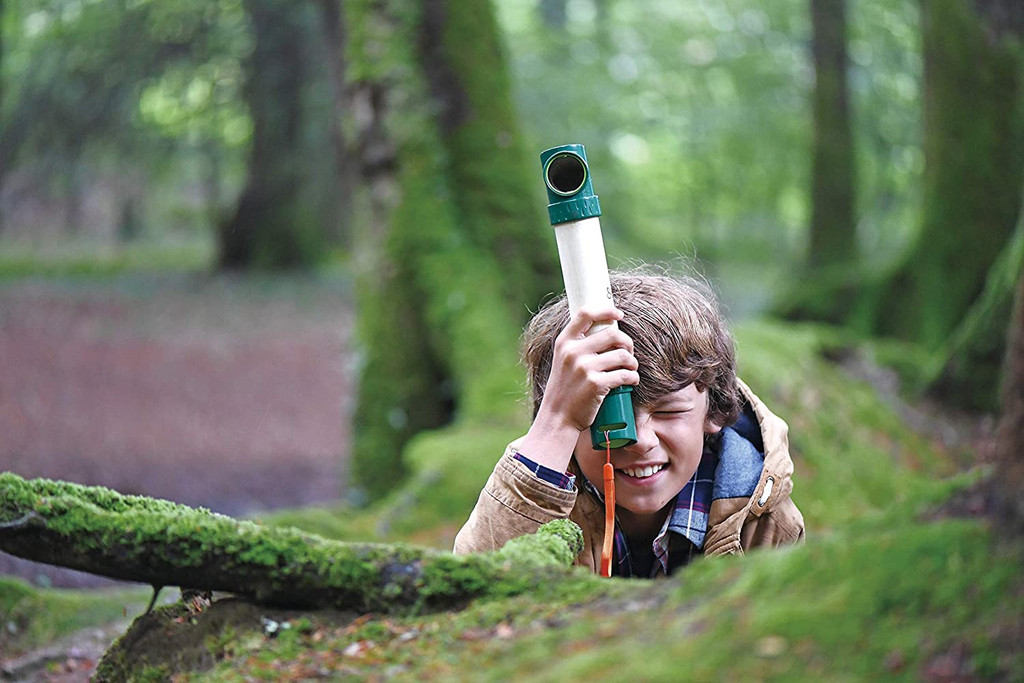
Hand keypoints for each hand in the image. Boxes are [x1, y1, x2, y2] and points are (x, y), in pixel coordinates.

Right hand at [517, 306, 638, 469]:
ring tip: (630, 369)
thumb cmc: (565, 388)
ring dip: (632, 363)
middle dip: (627, 343)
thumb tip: (607, 330)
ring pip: (623, 355)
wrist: (558, 417)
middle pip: (612, 334)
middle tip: (628, 353)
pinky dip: (633, 378)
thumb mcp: (563, 361)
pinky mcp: (596, 384)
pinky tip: (631, 381)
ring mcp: (584, 368)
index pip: (585, 314)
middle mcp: (573, 352)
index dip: (606, 310)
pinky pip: (625, 375)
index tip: (618, 314)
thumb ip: (578, 345)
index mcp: (564, 342)